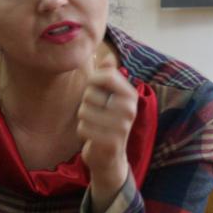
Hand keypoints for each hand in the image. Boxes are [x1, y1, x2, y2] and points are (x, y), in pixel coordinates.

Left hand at [77, 57, 136, 209]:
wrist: (109, 157)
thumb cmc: (105, 122)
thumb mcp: (109, 98)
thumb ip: (108, 77)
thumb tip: (107, 55)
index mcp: (130, 94)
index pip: (105, 75)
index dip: (92, 81)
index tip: (96, 92)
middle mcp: (130, 109)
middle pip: (89, 94)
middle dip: (86, 104)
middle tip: (97, 115)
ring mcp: (122, 126)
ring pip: (83, 111)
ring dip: (83, 119)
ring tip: (95, 126)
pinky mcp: (111, 142)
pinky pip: (82, 127)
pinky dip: (82, 132)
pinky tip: (93, 137)